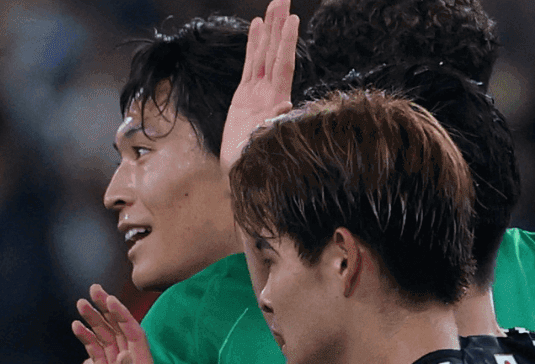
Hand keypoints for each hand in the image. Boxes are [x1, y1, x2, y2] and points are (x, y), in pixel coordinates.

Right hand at [73, 285, 161, 363]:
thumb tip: (125, 356)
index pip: (133, 335)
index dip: (122, 315)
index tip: (109, 299)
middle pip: (119, 332)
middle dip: (106, 310)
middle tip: (92, 290)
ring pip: (106, 341)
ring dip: (95, 322)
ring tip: (80, 304)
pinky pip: (96, 356)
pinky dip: (88, 340)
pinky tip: (77, 329)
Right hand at [221, 0, 299, 172]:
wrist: (242, 176)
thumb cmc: (256, 165)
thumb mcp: (267, 148)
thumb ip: (276, 126)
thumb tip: (285, 105)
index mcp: (275, 103)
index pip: (284, 66)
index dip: (287, 43)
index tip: (292, 19)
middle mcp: (269, 94)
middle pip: (276, 54)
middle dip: (279, 27)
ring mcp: (257, 93)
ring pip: (264, 55)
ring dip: (269, 31)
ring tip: (273, 5)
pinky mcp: (244, 96)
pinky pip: (251, 64)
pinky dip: (254, 45)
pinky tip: (257, 25)